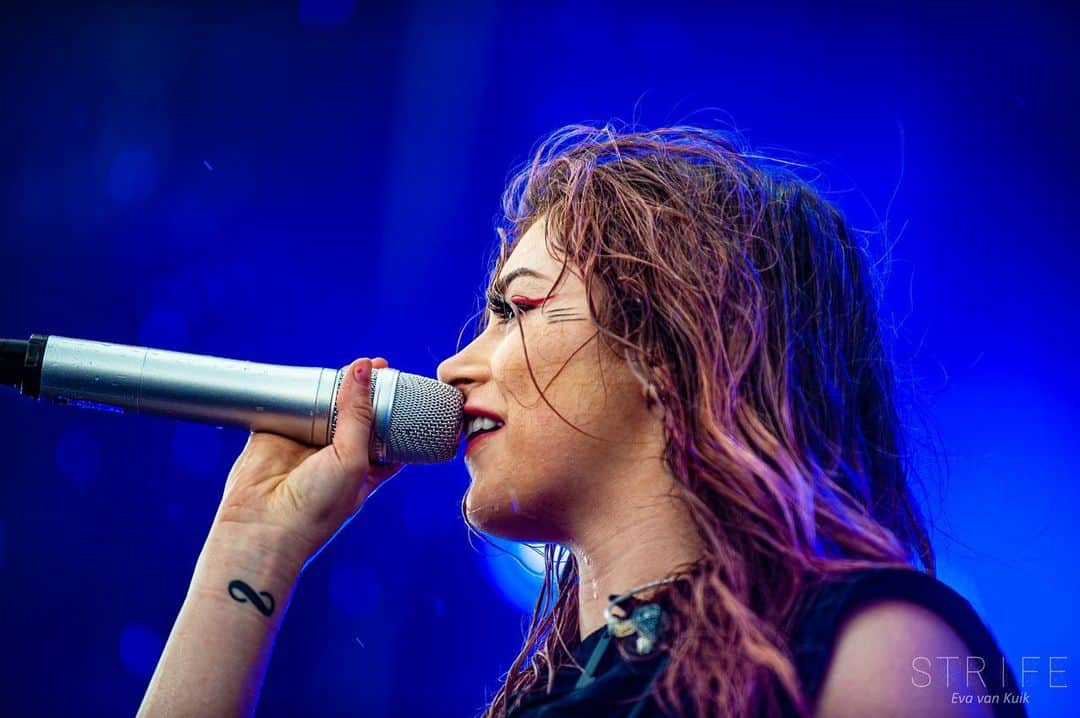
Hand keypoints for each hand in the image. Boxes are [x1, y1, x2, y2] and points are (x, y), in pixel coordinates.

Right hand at [212, 357, 403, 571]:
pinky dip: (299, 390)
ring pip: (326, 405)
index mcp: (365, 468)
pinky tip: (313, 374)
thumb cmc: (317, 508)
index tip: (400, 383)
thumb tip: (364, 370)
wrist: (262, 528)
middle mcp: (337, 454)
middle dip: (368, 391)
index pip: (386, 433)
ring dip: (337, 386)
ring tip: (354, 366)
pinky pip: (290, 404)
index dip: (394, 408)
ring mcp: (307, 442)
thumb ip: (358, 414)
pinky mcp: (277, 433)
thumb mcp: (352, 460)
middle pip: (357, 413)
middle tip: (379, 366)